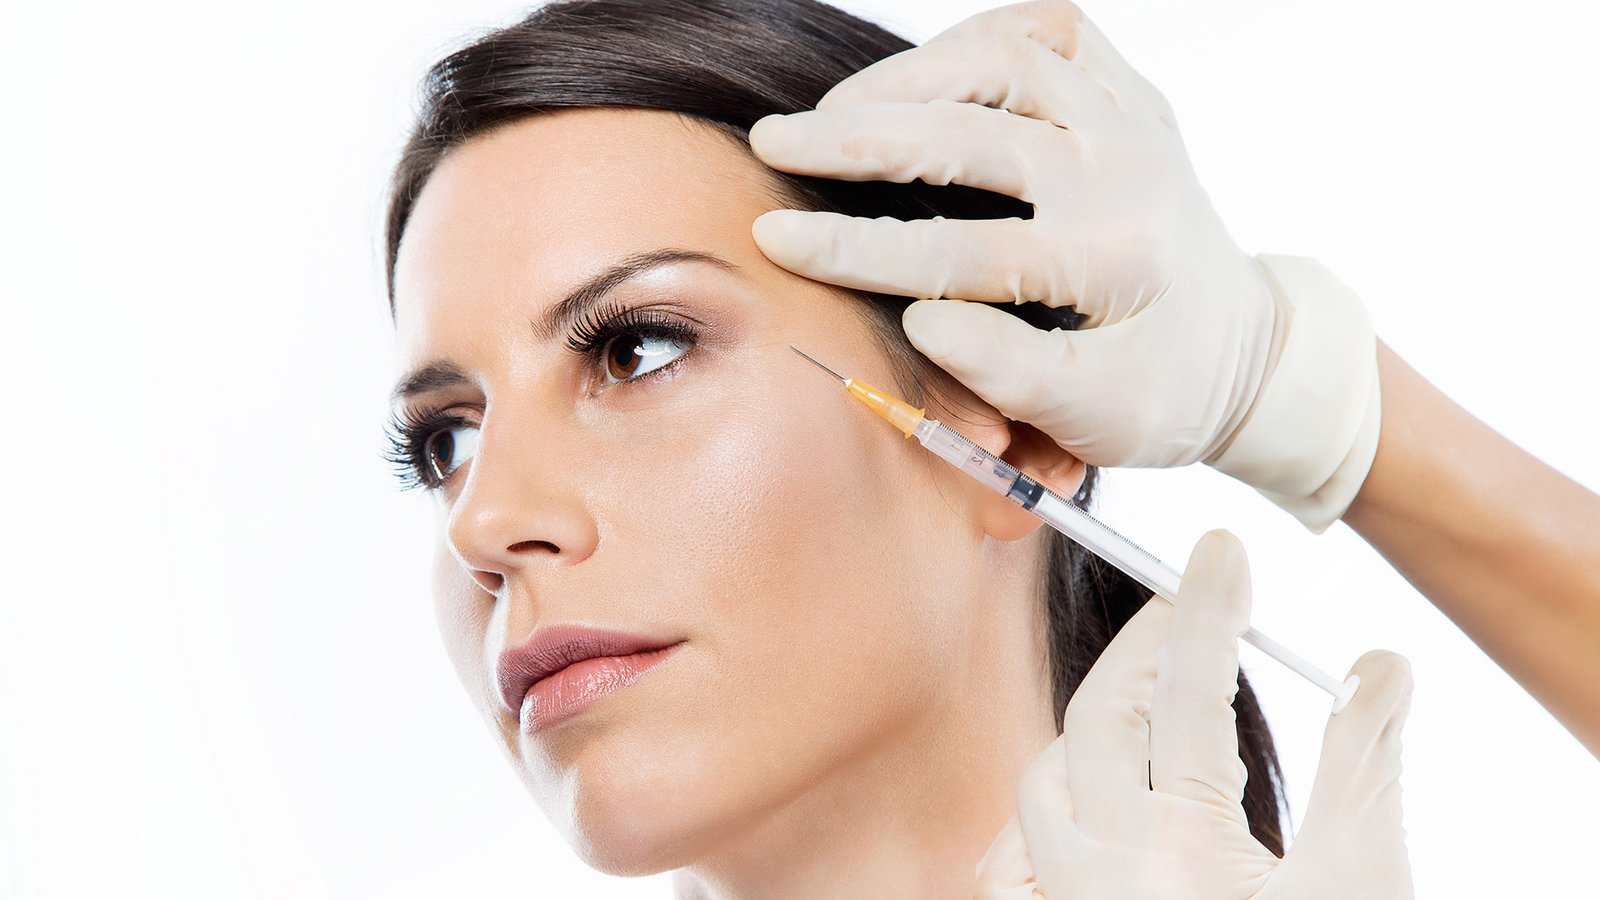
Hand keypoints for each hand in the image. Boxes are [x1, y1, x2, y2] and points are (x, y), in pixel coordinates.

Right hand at [748, 0, 1380, 532]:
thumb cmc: (1160, 391)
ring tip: (832, 110)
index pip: (961, 252)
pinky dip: (978, 38)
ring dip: (910, 75)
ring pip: (1011, 60)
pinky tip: (919, 72)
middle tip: (775, 144)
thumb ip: (1012, 377)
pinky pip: (1055, 30)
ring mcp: (1132, 125)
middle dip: (859, 139)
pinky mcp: (1131, 96)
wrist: (1243, 349)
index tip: (777, 241)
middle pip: (975, 135)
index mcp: (1114, 267)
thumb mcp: (1098, 419)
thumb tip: (923, 324)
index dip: (857, 248)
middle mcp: (1127, 179)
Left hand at [972, 529, 1414, 898]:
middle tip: (1185, 613)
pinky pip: (1013, 865)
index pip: (1187, 692)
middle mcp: (1105, 877)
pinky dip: (1042, 819)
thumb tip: (1377, 665)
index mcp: (1188, 854)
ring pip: (1041, 787)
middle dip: (1141, 653)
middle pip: (1097, 721)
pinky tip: (1079, 807)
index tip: (1219, 550)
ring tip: (1146, 703)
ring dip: (1088, 731)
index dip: (1205, 609)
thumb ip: (1364, 768)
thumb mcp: (1361, 883)